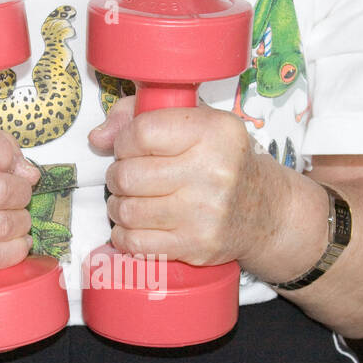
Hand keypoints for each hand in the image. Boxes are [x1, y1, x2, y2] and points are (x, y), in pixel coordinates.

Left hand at [87, 96, 289, 268]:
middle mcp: (213, 172)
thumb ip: (140, 115)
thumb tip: (98, 137)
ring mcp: (204, 214)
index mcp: (214, 132)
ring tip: (132, 200)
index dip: (124, 141)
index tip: (130, 148)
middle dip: (118, 176)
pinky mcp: (196, 246)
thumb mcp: (196, 124)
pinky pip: (135, 243)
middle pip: (128, 175)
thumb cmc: (222, 162)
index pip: (141, 133)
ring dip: (118, 206)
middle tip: (129, 177)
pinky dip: (125, 235)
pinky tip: (136, 225)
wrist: (265, 212)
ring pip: (126, 211)